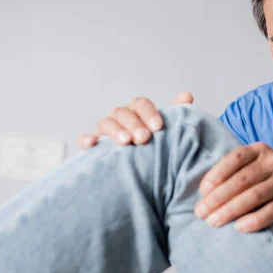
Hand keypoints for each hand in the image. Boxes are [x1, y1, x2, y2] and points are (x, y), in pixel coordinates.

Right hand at [78, 92, 194, 148]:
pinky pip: (85, 139)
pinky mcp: (93, 147)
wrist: (142, 176)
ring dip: (115, 131)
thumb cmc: (154, 148)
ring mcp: (105, 131)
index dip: (149, 113)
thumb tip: (186, 96)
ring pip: (105, 123)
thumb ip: (176, 115)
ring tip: (126, 143)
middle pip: (123, 112)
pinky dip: (87, 139)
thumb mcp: (167, 133)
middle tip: (144, 138)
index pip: (141, 104)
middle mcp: (121, 118)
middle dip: (134, 124)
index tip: (158, 127)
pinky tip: (92, 144)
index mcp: (138, 112)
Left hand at [194, 142, 272, 232]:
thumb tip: (207, 192)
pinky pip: (270, 211)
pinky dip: (253, 220)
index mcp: (261, 150)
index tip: (202, 191)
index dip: (216, 174)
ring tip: (214, 222)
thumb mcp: (263, 165)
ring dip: (230, 211)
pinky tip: (239, 228)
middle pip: (240, 180)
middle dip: (217, 198)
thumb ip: (241, 172)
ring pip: (252, 196)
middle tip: (201, 212)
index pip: (234, 159)